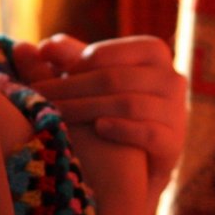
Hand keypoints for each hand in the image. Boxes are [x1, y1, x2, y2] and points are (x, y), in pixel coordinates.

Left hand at [12, 33, 186, 202]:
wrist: (130, 169)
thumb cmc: (104, 110)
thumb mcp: (87, 79)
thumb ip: (66, 59)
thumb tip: (38, 46)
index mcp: (153, 54)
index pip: (110, 53)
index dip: (79, 63)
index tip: (48, 74)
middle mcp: (171, 79)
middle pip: (115, 78)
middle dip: (70, 88)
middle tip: (37, 98)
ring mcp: (176, 113)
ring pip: (129, 104)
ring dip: (86, 109)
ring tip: (56, 115)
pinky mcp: (174, 145)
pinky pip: (151, 133)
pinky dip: (123, 129)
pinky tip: (99, 128)